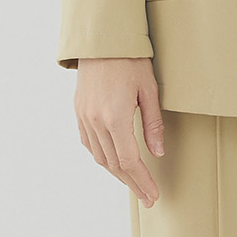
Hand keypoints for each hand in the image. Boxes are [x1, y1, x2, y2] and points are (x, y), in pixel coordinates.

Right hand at [75, 57, 164, 206]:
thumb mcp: (149, 90)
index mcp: (115, 117)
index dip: (142, 180)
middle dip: (132, 183)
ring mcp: (84, 117)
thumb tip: (157, 152)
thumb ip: (153, 124)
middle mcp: (96, 121)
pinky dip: (102, 157)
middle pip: (114, 164)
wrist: (102, 40)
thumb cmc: (130, 60)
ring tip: (134, 183)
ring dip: (117, 173)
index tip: (153, 195)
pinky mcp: (79, 111)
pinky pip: (89, 143)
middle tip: (147, 197)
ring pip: (100, 157)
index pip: (130, 160)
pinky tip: (114, 162)